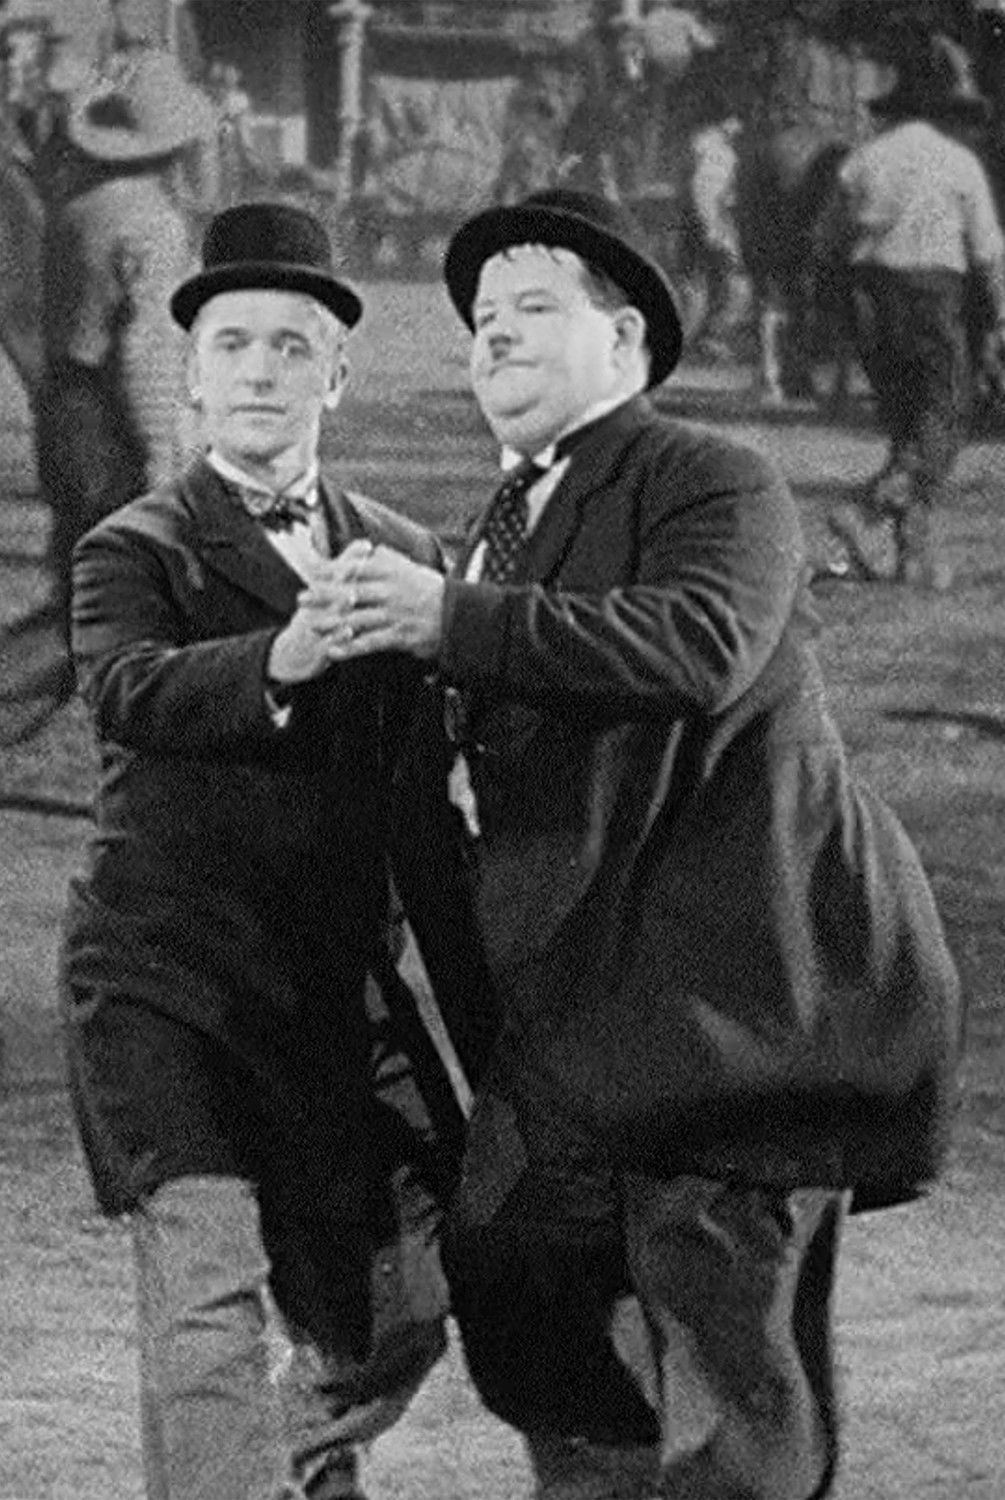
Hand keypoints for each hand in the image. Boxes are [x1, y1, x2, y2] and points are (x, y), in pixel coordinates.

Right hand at [267, 540, 373, 682]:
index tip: (367, 544)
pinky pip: (328, 642)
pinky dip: (338, 638)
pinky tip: (349, 633)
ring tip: (351, 597)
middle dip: (344, 576)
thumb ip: (345, 575)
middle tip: (356, 565)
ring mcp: (317, 627)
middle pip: (332, 588)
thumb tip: (364, 549)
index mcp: (323, 593)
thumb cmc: (317, 621)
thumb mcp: (326, 598)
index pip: (338, 571)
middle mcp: (318, 607)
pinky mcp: (318, 648)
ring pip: (330, 614)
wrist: (292, 656)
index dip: (351, 559)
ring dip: (340, 605)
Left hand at [322, 545, 445, 660]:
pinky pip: (369, 642)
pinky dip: (350, 648)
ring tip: (312, 626)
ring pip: (356, 619)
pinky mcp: (398, 636)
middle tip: (302, 599)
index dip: (331, 571)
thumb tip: (368, 549)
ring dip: (331, 623)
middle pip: (350, 593)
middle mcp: (389, 592)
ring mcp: (393, 614)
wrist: (456, 613)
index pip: (355, 569)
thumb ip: (387, 559)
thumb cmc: (430, 590)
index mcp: (391, 572)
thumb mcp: (410, 567)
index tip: (312, 572)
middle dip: (323, 597)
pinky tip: (333, 651)